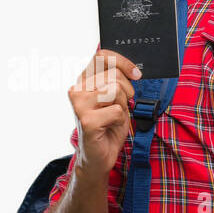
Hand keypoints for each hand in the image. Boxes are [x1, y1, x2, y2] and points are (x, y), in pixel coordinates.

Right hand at [68, 48, 141, 179]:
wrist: (99, 156)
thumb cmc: (108, 126)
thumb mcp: (116, 99)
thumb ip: (118, 81)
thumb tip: (134, 70)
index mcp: (84, 81)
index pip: (102, 56)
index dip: (123, 62)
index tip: (136, 74)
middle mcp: (77, 89)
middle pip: (114, 75)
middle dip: (126, 91)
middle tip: (120, 106)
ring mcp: (79, 104)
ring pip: (115, 90)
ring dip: (122, 106)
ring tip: (112, 117)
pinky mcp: (87, 120)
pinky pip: (117, 111)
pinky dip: (121, 120)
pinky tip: (110, 127)